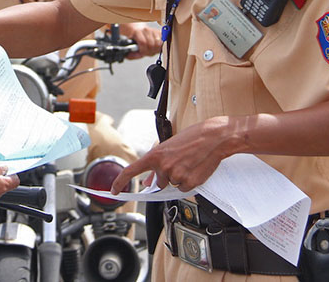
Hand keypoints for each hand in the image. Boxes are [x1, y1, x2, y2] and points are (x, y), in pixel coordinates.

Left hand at [111, 116, 229, 192]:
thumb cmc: (192, 138)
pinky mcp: (189, 182)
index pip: (132, 171)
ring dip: (179, 177)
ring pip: (173, 185)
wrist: (214, 137)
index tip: (114, 190)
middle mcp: (163, 166)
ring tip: (189, 162)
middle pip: (159, 182)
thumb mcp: (169, 146)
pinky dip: (189, 182)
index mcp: (155, 155)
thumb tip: (148, 183)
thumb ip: (156, 165)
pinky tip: (195, 169)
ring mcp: (176, 175)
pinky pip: (184, 189)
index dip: (120, 182)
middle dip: (166, 176)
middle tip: (179, 162)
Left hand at [118, 23, 161, 58]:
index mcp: (137, 32)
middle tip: (147, 52)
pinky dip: (160, 47)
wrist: (140, 32)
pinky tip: (155, 47)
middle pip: (152, 44)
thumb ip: (132, 54)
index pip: (143, 42)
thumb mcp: (131, 47)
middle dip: (150, 51)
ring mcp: (154, 30)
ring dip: (155, 49)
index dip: (143, 50)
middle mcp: (146, 30)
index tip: (142, 53)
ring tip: (151, 50)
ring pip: (158, 43)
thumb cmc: (136, 40)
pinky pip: (163, 42)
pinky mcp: (160, 32)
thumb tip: (134, 56)